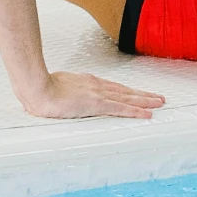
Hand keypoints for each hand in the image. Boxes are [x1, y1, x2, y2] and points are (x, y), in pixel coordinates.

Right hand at [16, 70, 165, 121]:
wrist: (37, 88)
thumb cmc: (41, 88)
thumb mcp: (56, 87)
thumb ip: (64, 91)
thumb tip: (62, 96)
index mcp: (88, 82)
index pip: (114, 87)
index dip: (128, 91)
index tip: (139, 93)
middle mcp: (97, 85)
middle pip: (126, 90)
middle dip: (143, 94)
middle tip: (159, 97)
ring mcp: (98, 94)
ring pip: (128, 97)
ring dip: (145, 100)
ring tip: (160, 102)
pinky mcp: (97, 104)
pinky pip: (121, 108)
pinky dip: (136, 111)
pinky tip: (147, 113)